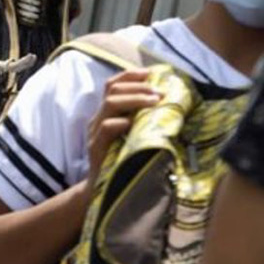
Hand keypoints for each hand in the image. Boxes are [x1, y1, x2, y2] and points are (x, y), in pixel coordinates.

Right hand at [86, 69, 159, 185]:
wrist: (102, 191)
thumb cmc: (123, 162)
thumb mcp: (132, 137)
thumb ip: (140, 121)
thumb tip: (168, 107)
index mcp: (106, 113)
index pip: (112, 85)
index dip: (130, 75)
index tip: (151, 73)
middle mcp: (98, 118)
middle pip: (112, 90)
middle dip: (138, 87)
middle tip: (159, 92)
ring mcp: (95, 132)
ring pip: (110, 104)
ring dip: (135, 99)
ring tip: (154, 102)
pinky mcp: (96, 147)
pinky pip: (106, 128)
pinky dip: (122, 123)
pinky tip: (135, 125)